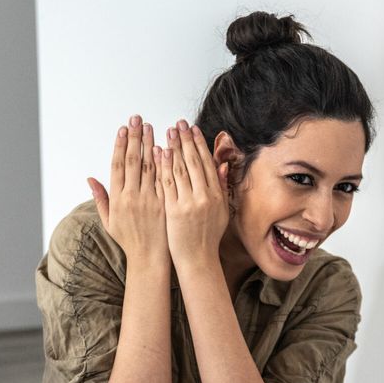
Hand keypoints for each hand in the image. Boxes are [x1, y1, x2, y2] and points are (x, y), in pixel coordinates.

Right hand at [88, 115, 169, 265]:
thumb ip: (100, 198)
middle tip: (137, 119)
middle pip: (134, 161)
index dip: (120, 145)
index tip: (122, 129)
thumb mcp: (109, 221)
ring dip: (150, 144)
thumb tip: (90, 179)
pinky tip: (165, 147)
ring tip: (151, 127)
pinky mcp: (165, 204)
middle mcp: (133, 197)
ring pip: (150, 167)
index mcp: (118, 199)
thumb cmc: (129, 240)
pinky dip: (165, 163)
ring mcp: (150, 200)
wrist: (149, 259)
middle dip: (135, 138)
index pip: (118, 166)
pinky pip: (165, 180)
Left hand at [159, 120, 229, 270]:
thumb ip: (222, 187)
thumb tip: (223, 166)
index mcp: (217, 195)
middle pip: (194, 162)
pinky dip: (163, 167)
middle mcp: (205, 197)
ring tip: (168, 132)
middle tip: (179, 123)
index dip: (199, 144)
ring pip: (180, 170)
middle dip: (185, 140)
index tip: (192, 129)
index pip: (207, 163)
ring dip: (174, 148)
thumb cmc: (208, 236)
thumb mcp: (222, 211)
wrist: (197, 259)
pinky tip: (160, 152)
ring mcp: (189, 203)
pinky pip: (167, 184)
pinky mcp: (174, 210)